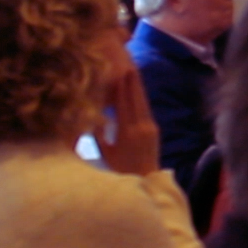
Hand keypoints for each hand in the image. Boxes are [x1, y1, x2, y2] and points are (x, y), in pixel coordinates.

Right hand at [95, 58, 161, 176]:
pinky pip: (146, 111)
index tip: (118, 76)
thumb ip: (99, 134)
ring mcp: (150, 128)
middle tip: (130, 68)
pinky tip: (137, 93)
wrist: (144, 179)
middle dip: (133, 84)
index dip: (121, 91)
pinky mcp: (154, 130)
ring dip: (138, 89)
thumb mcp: (106, 152)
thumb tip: (92, 117)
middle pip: (137, 101)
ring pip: (144, 104)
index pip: (124, 107)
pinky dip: (141, 100)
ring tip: (134, 75)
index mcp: (128, 133)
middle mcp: (142, 128)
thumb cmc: (120, 168)